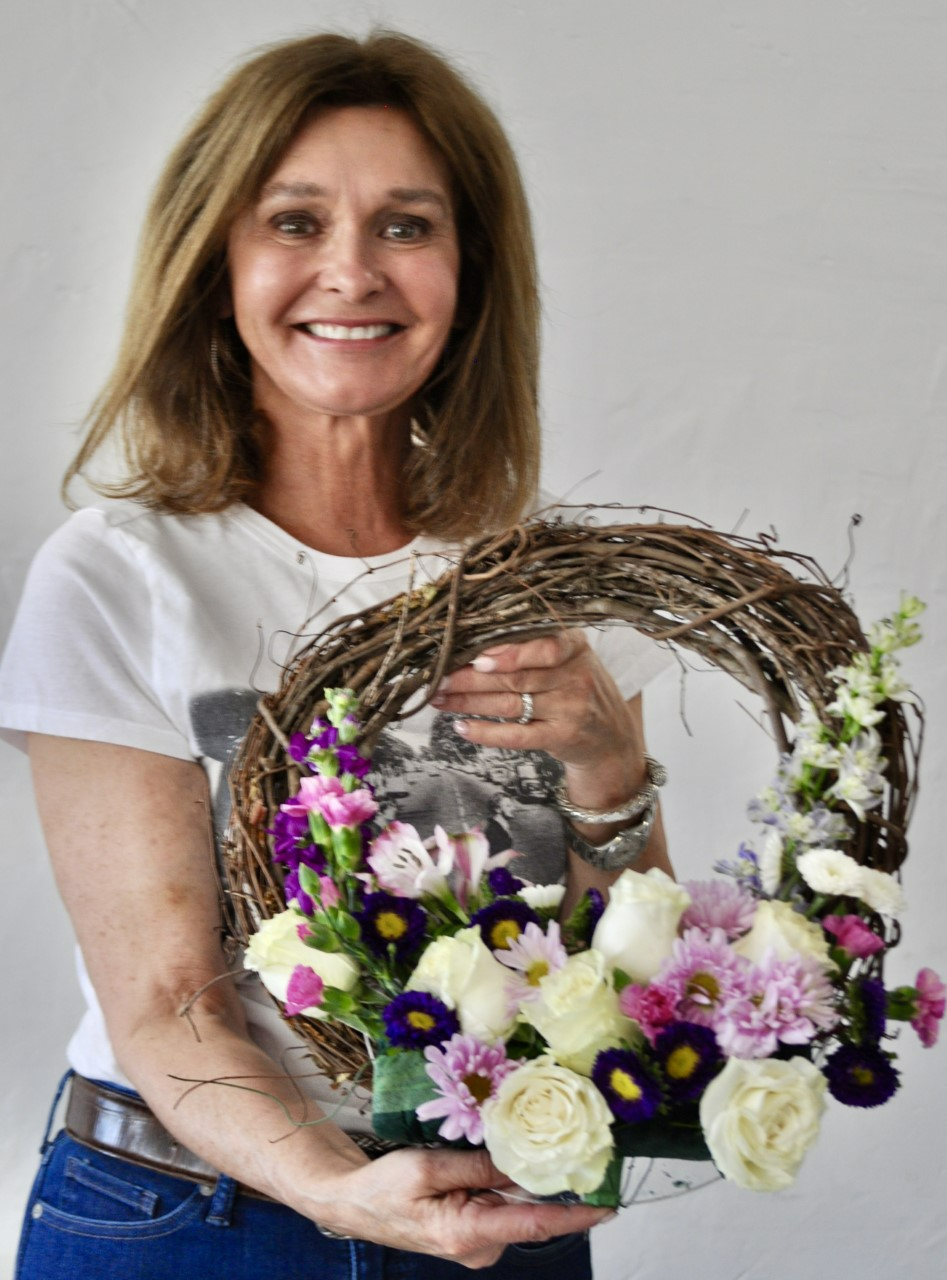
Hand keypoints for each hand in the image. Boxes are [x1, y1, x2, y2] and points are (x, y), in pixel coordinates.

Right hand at [298, 1144, 612, 1266]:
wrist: (353, 1204)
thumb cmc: (384, 1187)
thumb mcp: (428, 1167)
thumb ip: (477, 1166)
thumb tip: (522, 1161)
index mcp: (466, 1234)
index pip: (532, 1226)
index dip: (573, 1215)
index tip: (607, 1206)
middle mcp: (478, 1247)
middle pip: (528, 1212)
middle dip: (551, 1183)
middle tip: (576, 1147)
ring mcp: (477, 1243)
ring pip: (516, 1207)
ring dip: (525, 1179)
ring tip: (532, 1142)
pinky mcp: (473, 1233)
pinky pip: (501, 1206)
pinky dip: (509, 1184)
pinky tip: (506, 1158)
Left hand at [430, 631, 646, 811]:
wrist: (612, 737)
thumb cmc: (578, 688)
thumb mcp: (570, 658)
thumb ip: (532, 647)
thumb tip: (476, 647)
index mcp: (575, 646)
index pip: (543, 646)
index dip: (509, 653)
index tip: (475, 657)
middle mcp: (576, 677)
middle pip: (515, 677)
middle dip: (470, 678)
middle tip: (438, 678)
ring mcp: (570, 709)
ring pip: (509, 704)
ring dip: (468, 702)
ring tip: (439, 699)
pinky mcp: (561, 738)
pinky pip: (517, 736)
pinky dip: (486, 733)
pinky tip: (462, 728)